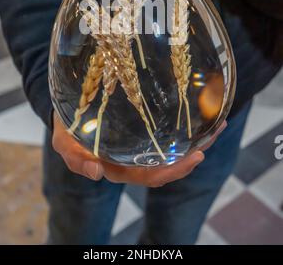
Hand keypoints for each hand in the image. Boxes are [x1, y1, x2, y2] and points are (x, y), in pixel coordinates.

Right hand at [52, 112, 226, 186]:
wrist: (70, 106)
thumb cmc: (69, 125)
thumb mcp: (64, 140)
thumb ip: (74, 157)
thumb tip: (95, 173)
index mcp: (119, 167)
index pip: (149, 175)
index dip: (173, 171)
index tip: (195, 157)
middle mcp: (133, 158)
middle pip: (167, 164)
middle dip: (193, 154)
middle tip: (214, 136)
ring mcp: (140, 143)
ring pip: (171, 148)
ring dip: (195, 139)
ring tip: (218, 123)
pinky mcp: (143, 126)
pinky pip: (166, 131)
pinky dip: (185, 124)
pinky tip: (200, 110)